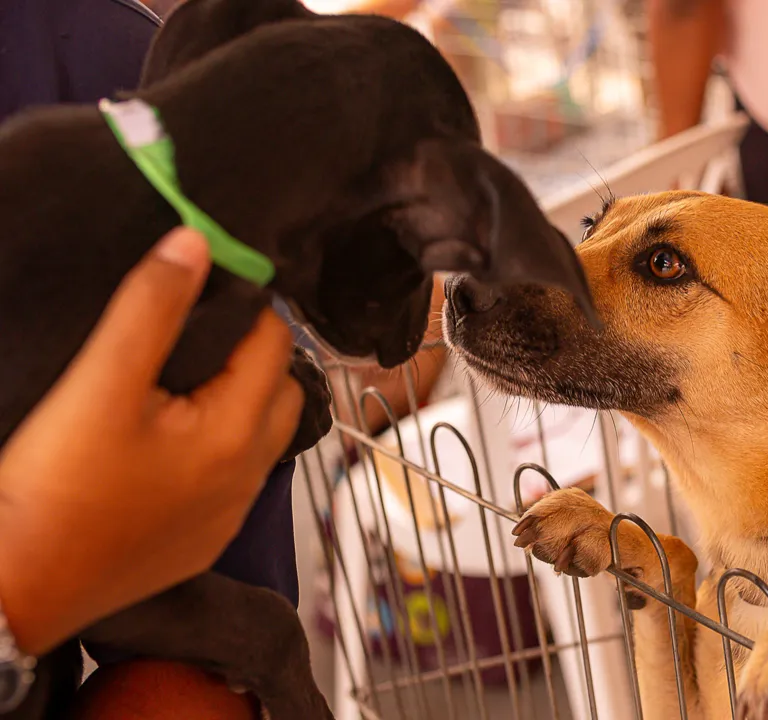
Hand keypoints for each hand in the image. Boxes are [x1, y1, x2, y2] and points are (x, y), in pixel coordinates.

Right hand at [0, 228, 303, 654]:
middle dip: (254, 354)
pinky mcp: (202, 543)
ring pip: (260, 436)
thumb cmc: (55, 485)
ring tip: (186, 378)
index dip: (249, 308)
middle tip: (200, 332)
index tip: (213, 287)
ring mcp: (229, 516)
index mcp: (238, 432)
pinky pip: (234, 478)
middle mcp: (251, 476)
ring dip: (241, 400)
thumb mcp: (100, 383)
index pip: (275, 344)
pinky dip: (221, 446)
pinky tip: (173, 438)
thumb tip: (197, 243)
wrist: (16, 589)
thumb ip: (151, 307)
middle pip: (279, 390)